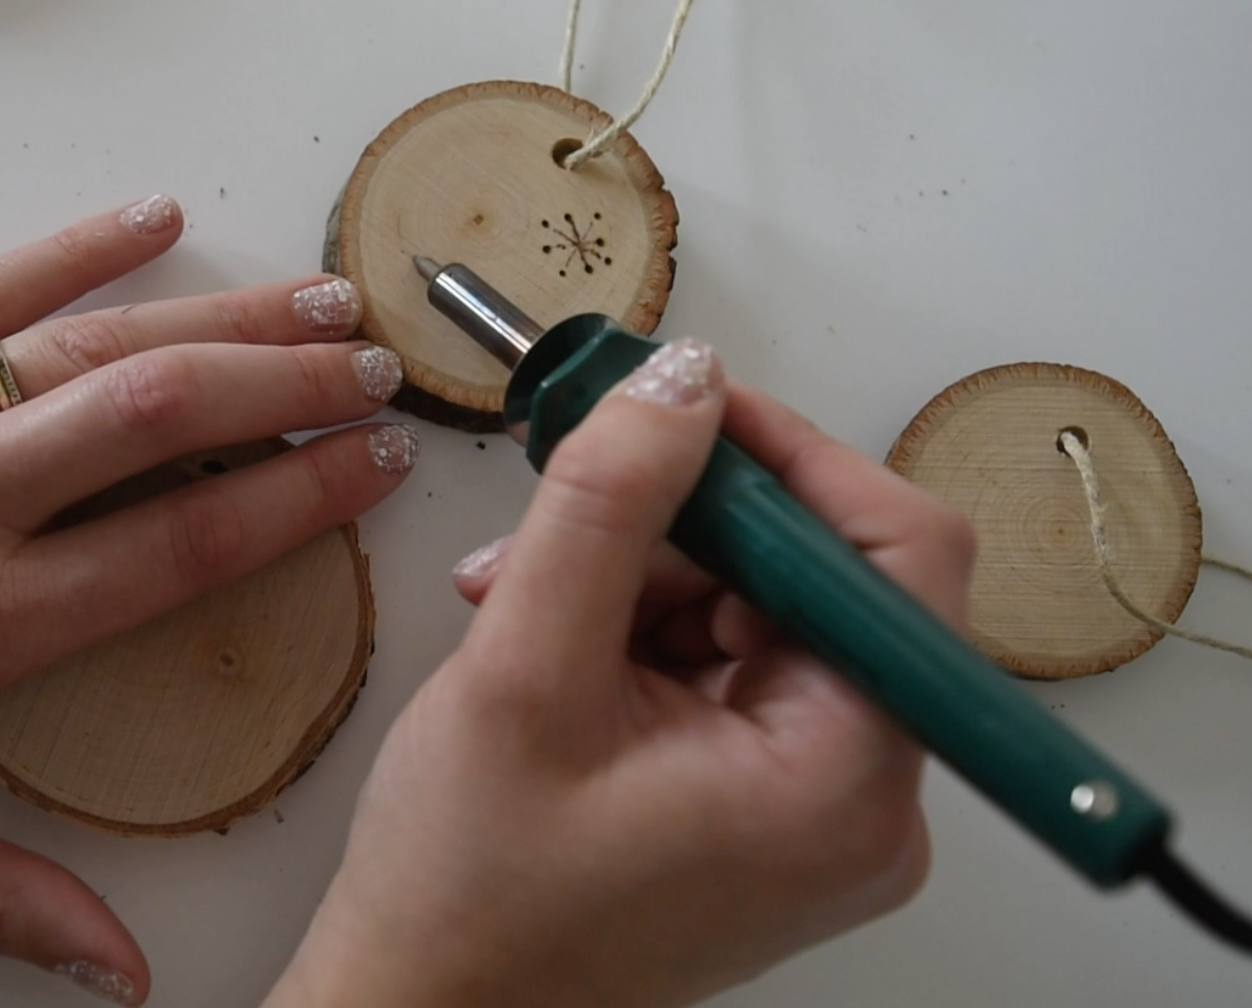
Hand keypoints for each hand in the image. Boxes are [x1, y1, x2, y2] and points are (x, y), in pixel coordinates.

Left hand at [0, 196, 417, 1005]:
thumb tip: (116, 969)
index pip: (178, 545)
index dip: (297, 502)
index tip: (376, 471)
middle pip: (164, 419)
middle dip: (291, 387)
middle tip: (379, 372)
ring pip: (93, 347)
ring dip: (220, 316)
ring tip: (317, 298)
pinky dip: (74, 248)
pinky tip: (151, 220)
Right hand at [265, 339, 973, 1007]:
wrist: (428, 1007)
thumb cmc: (470, 894)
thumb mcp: (525, 671)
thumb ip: (608, 506)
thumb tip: (682, 382)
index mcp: (845, 781)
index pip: (898, 554)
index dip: (794, 455)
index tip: (685, 407)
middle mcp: (864, 801)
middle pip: (820, 577)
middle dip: (683, 525)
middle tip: (571, 499)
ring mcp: (817, 806)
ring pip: (761, 609)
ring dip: (641, 574)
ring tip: (522, 600)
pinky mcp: (768, 805)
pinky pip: (731, 662)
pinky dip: (641, 627)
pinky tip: (550, 639)